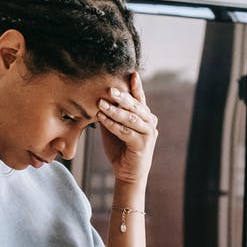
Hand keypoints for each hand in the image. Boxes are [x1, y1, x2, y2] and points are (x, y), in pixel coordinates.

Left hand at [96, 72, 157, 186]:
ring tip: (101, 103)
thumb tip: (97, 96)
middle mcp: (150, 122)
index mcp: (145, 115)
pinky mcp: (143, 145)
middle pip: (136, 106)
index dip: (136, 86)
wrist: (127, 173)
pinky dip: (113, 125)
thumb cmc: (119, 148)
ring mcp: (148, 133)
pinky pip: (126, 132)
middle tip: (109, 88)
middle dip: (122, 96)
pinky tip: (102, 118)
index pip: (139, 98)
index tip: (132, 73)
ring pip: (131, 118)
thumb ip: (110, 113)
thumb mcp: (113, 127)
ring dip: (115, 110)